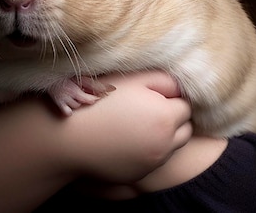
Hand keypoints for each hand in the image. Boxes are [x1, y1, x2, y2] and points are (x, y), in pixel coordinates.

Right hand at [64, 70, 192, 184]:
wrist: (69, 135)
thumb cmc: (100, 100)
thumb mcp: (132, 79)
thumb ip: (162, 80)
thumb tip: (179, 87)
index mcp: (166, 117)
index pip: (185, 106)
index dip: (171, 97)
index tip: (153, 93)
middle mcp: (165, 144)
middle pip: (185, 130)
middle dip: (173, 118)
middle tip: (150, 107)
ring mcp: (152, 162)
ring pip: (172, 147)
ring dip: (164, 136)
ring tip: (139, 122)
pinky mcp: (138, 175)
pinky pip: (154, 161)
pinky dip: (149, 150)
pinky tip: (128, 138)